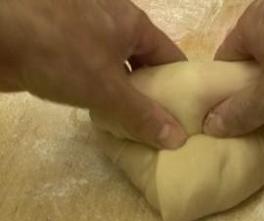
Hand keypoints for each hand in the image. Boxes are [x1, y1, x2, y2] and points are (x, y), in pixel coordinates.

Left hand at [0, 0, 186, 148]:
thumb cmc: (60, 54)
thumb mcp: (107, 89)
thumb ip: (143, 116)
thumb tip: (177, 140)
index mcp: (133, 24)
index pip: (171, 56)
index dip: (183, 85)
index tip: (189, 113)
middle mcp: (114, 22)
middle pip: (144, 62)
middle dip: (153, 92)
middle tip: (162, 125)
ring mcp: (86, 31)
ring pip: (117, 67)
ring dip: (125, 93)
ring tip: (136, 124)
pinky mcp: (63, 44)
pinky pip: (94, 68)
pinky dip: (101, 88)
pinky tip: (102, 110)